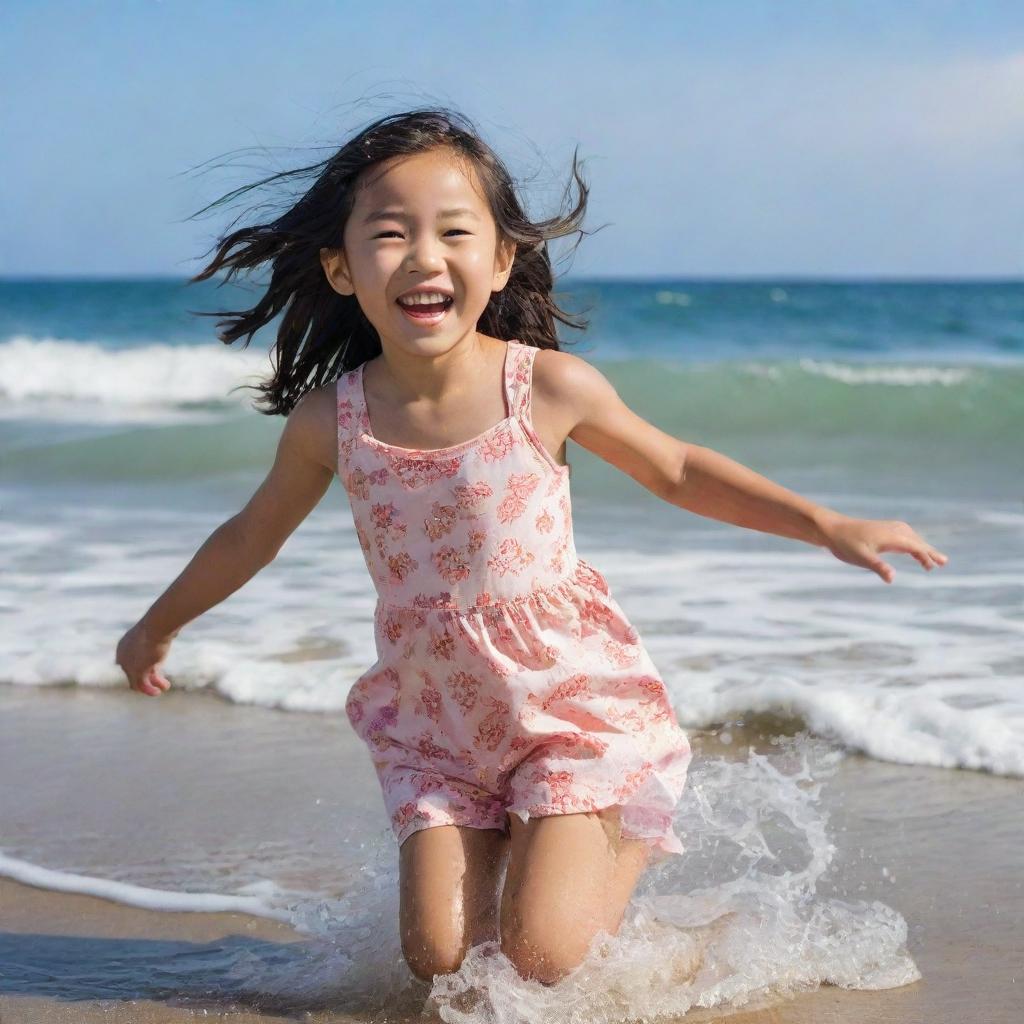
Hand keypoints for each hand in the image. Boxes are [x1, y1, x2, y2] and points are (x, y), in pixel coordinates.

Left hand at [115, 621, 174, 695]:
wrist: (157, 626)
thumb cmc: (161, 624)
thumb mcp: (160, 629)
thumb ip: (162, 635)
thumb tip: (175, 632)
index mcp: (124, 645)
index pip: (129, 661)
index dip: (142, 666)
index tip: (155, 670)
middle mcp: (123, 656)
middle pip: (132, 672)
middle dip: (146, 677)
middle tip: (158, 679)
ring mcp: (128, 665)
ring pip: (136, 681)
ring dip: (147, 687)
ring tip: (159, 690)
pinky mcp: (136, 671)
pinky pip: (141, 685)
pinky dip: (150, 689)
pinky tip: (161, 689)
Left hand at [816, 512, 948, 583]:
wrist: (833, 529)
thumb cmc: (846, 544)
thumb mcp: (861, 557)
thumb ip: (878, 566)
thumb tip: (892, 578)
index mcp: (891, 536)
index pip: (915, 546)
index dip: (927, 555)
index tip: (937, 565)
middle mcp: (894, 530)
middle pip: (917, 542)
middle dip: (929, 552)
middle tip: (943, 563)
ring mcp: (890, 528)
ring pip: (912, 539)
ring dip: (923, 548)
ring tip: (933, 561)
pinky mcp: (885, 530)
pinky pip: (905, 537)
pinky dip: (913, 545)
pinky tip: (915, 552)